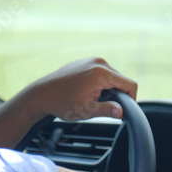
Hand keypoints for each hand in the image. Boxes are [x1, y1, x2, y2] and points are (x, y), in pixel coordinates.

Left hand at [17, 57, 137, 121]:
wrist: (42, 95)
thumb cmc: (62, 103)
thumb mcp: (87, 110)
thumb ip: (107, 110)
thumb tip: (122, 112)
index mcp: (101, 73)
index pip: (129, 84)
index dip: (130, 99)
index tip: (121, 109)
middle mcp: (98, 62)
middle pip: (121, 80)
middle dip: (116, 94)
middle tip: (101, 106)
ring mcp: (91, 60)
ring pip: (111, 76)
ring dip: (107, 88)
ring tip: (91, 98)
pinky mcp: (86, 62)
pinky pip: (101, 72)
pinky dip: (99, 83)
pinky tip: (86, 91)